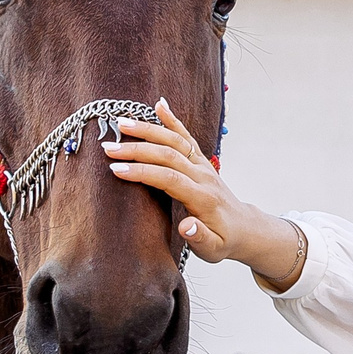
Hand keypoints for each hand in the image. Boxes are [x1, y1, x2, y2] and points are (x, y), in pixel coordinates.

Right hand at [103, 99, 304, 286]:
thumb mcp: (214, 249)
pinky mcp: (201, 160)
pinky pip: (186, 136)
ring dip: (148, 130)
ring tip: (121, 122)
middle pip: (169, 155)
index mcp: (202, 198)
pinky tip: (159, 104)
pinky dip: (172, 120)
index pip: (170, 179)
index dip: (143, 172)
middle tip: (108, 147)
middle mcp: (203, 176)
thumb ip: (200, 238)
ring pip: (175, 140)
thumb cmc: (224, 241)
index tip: (117, 169)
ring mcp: (202, 165)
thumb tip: (187, 227)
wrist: (244, 228)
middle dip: (137, 149)